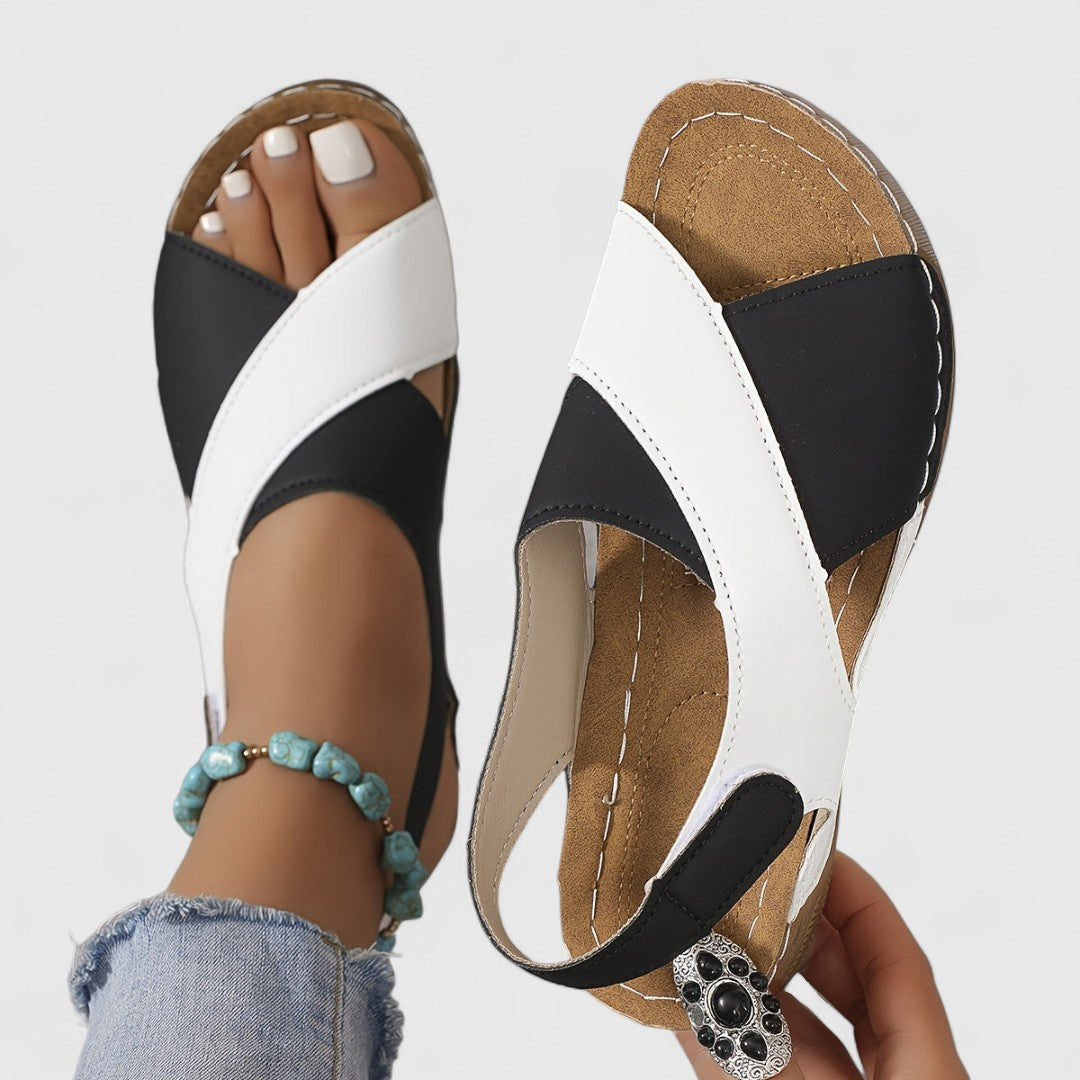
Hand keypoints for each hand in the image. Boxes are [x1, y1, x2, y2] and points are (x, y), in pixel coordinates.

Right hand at [677, 853, 967, 1077]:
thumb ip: (761, 1062)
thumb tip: (698, 994)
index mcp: (929, 1072)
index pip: (895, 959)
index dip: (853, 895)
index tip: (807, 847)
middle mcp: (901, 1079)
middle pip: (850, 985)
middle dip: (791, 933)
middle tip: (739, 887)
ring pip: (809, 1032)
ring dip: (755, 991)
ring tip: (701, 947)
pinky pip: (783, 1072)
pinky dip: (744, 1043)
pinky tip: (694, 1021)